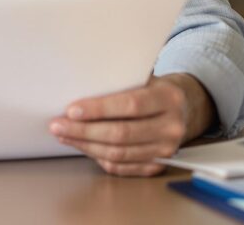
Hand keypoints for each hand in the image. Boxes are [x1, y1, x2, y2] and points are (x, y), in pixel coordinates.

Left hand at [48, 73, 213, 176]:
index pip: (130, 105)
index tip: (71, 110)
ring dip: (86, 146)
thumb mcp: (143, 76)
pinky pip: (123, 167)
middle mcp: (171, 126)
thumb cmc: (154, 87)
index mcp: (168, 98)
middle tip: (58, 125)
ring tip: (64, 135)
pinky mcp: (159, 164)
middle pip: (121, 134)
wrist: (185, 106)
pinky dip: (99, 157)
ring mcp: (167, 149)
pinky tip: (82, 147)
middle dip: (84, 131)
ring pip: (119, 154)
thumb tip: (77, 88)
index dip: (99, 109)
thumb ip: (118, 82)